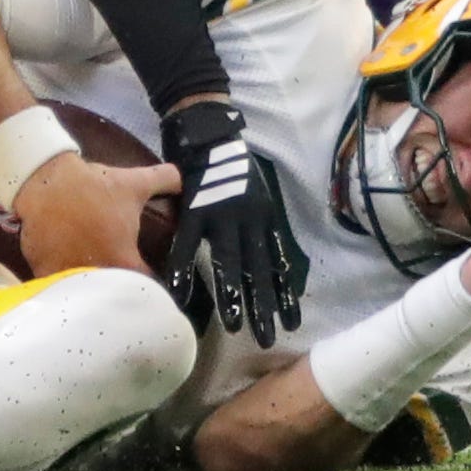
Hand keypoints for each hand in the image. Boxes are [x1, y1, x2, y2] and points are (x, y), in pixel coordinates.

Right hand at [15, 152, 179, 278]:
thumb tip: (186, 180)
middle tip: (118, 281)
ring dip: (88, 288)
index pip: (146, 287)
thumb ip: (164, 180)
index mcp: (124, 261)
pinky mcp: (43, 271)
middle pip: (113, 295)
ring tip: (90, 279)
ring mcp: (68, 276)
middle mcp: (97, 276)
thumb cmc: (94, 186)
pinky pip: (56, 284)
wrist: (45, 179)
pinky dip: (61, 280)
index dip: (151, 287)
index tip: (149, 285)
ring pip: (83, 292)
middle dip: (117, 290)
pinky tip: (63, 270)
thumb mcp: (134, 182)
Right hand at [160, 99, 300, 346]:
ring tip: (235, 327)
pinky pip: (187, 245)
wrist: (207, 132)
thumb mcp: (258, 196)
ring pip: (230, 263)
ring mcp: (222, 216)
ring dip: (233, 297)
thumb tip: (268, 257)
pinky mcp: (195, 209)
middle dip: (264, 306)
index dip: (285, 295)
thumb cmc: (231, 164)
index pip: (278, 264)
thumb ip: (260, 225)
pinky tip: (179, 293)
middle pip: (259, 271)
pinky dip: (183, 270)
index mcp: (265, 219)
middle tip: (267, 339)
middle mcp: (249, 221)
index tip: (291, 325)